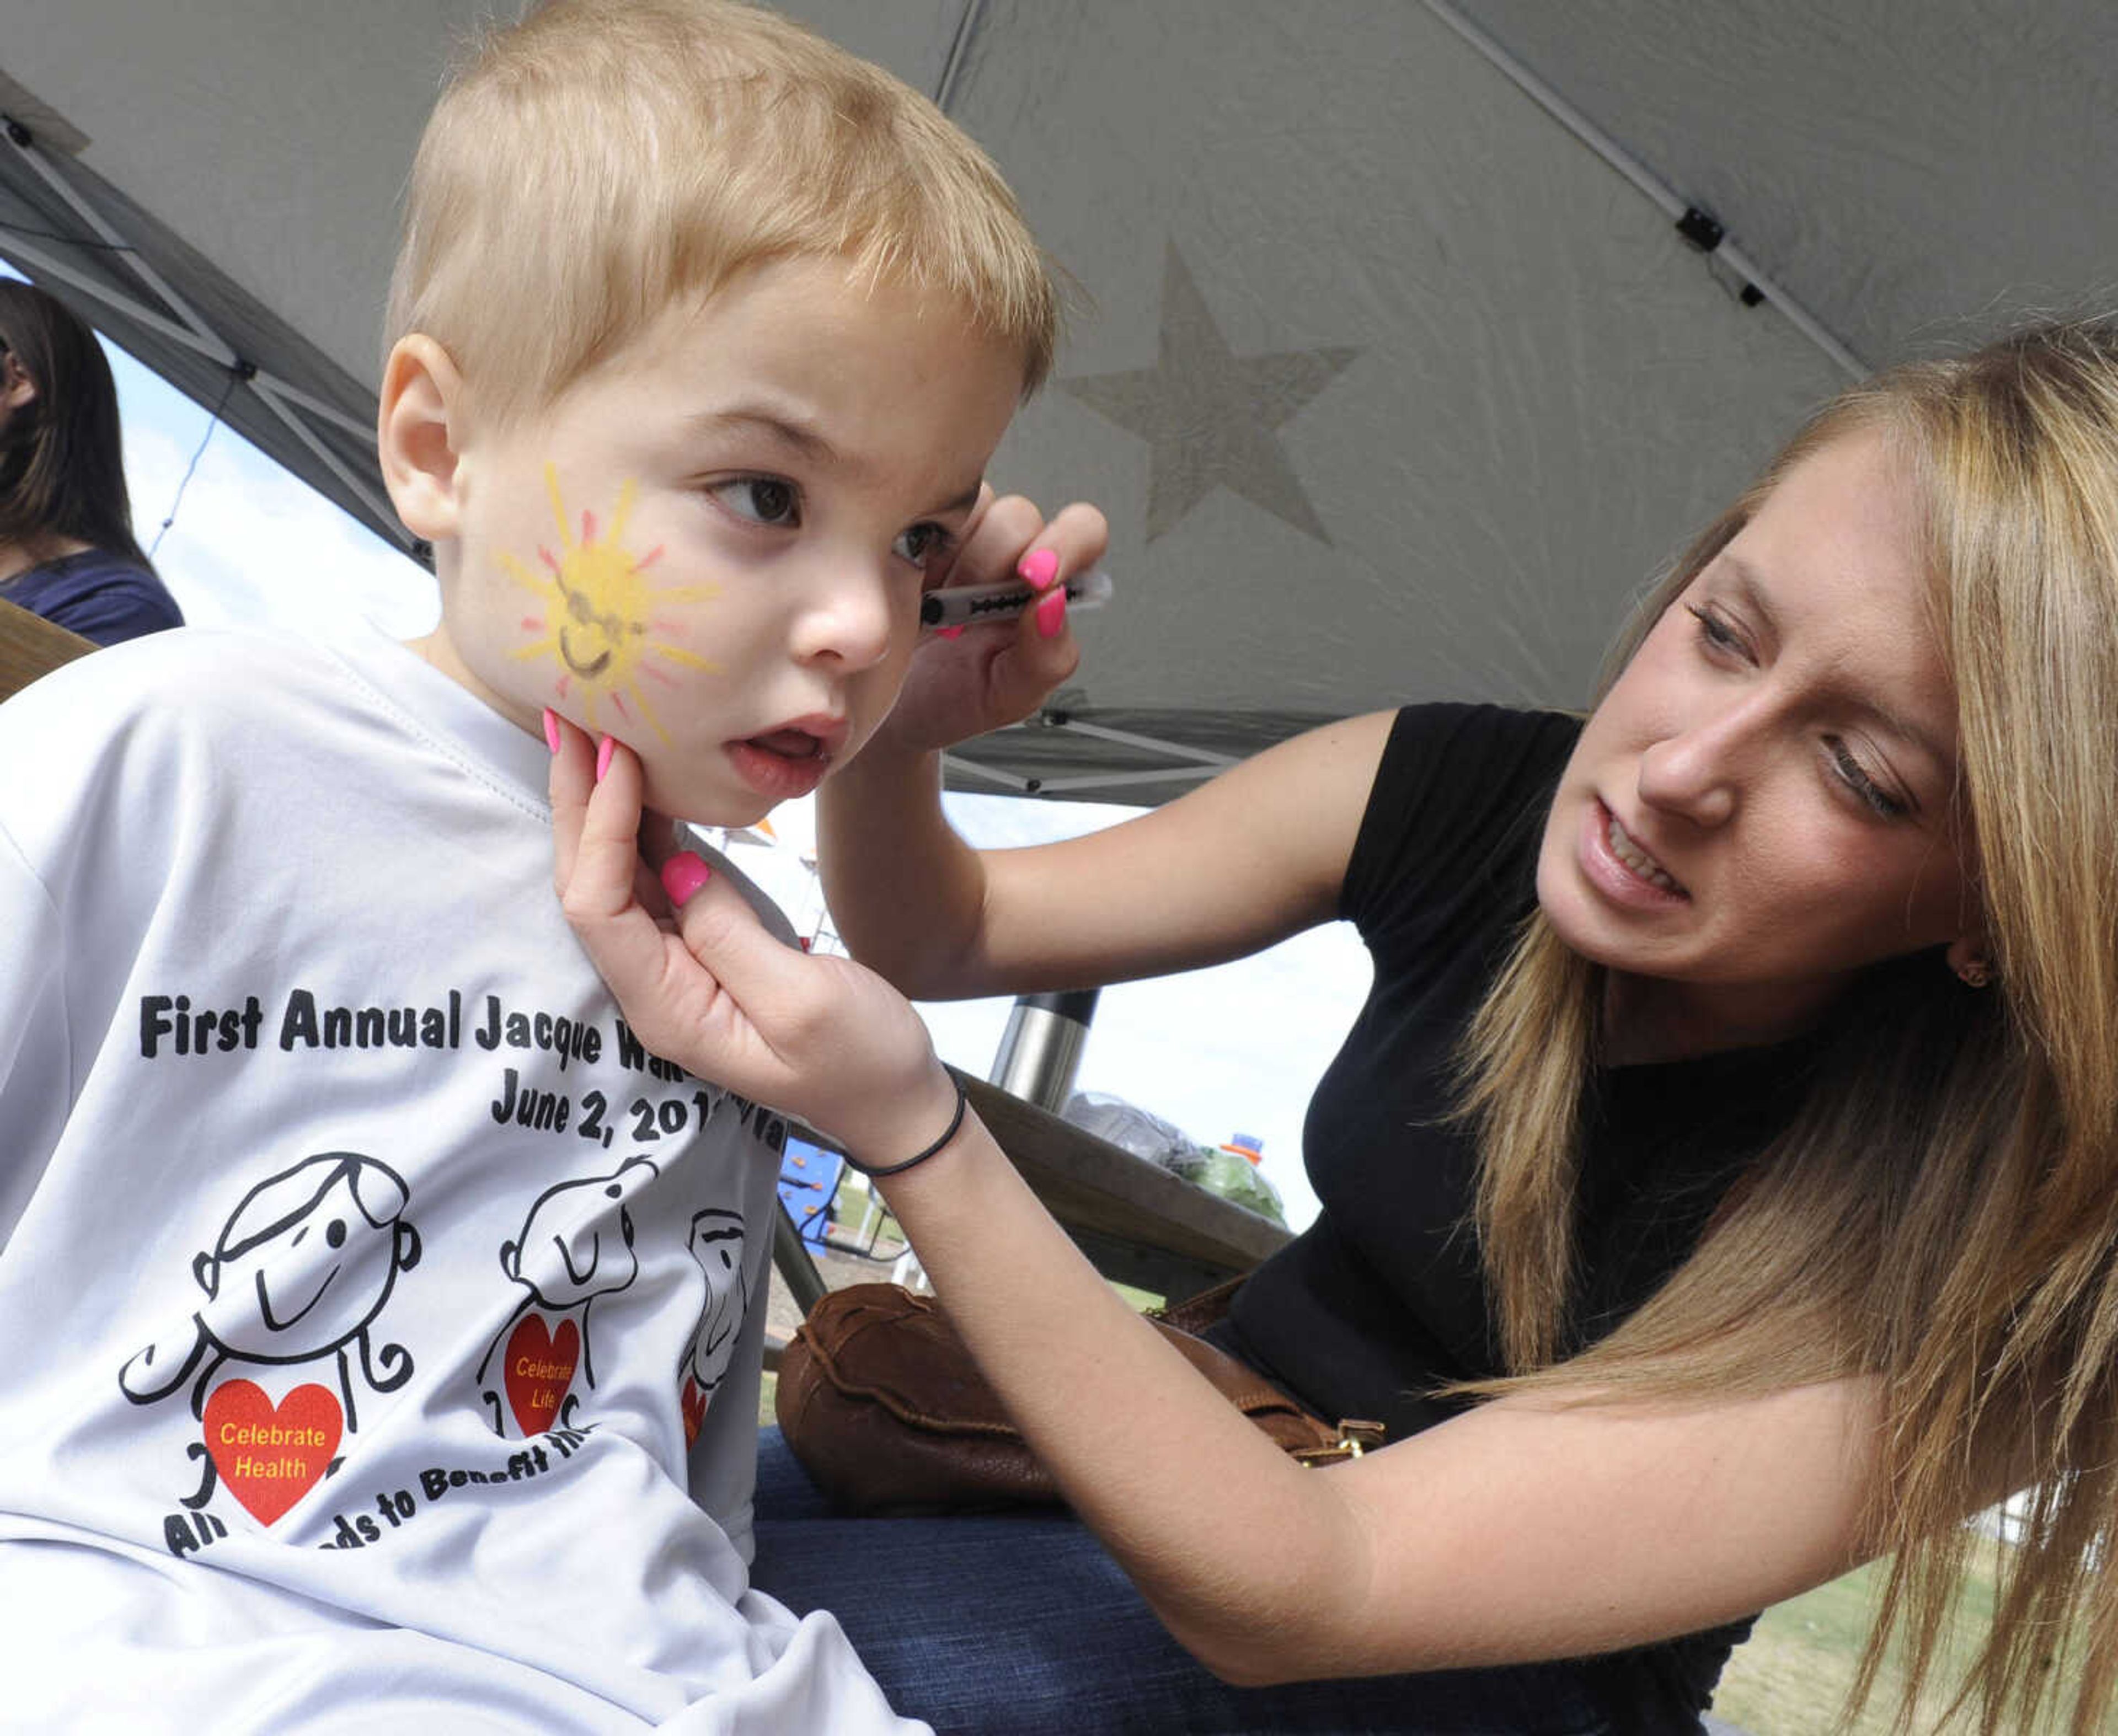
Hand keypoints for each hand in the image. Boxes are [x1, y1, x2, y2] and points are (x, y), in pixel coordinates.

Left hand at [548, 717, 960, 1161]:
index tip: (617, 758)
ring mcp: (676, 968)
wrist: (894, 1098)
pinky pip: (656, 880)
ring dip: (602, 807)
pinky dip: (646, 825)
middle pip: (589, 886)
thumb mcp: (803, 1002)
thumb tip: (676, 865)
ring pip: (616, 877)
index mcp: (667, 1009)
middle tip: (570, 721)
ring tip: (594, 735)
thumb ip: (729, 935)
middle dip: (577, 804)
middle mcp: (654, 988)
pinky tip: (645, 780)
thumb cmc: (861, 1059)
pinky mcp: (704, 948)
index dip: (599, 829)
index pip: (599, 908)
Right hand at [879, 490, 1108, 755]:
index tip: (1032, 576)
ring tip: (926, 607)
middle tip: (961, 615)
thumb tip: (1054, 604)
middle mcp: (1009, 553)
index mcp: (1047, 587)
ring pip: (968, 505)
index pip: (1083, 532)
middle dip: (989, 563)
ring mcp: (959, 536)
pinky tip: (902, 586)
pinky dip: (909, 543)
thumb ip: (1046, 658)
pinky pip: (916, 508)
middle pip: (1019, 516)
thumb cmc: (953, 701)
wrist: (882, 712)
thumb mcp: (1007, 697)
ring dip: (948, 557)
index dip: (1065, 543)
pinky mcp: (911, 530)